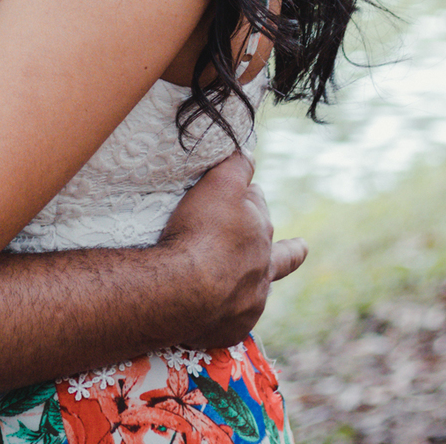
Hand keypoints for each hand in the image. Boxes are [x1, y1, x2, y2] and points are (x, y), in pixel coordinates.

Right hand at [156, 154, 306, 348]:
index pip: (261, 210)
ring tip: (259, 287)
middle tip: (299, 247)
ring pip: (257, 291)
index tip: (256, 193)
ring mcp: (248, 305)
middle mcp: (262, 273)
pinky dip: (226, 312)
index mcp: (262, 236)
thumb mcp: (219, 185)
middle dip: (287, 248)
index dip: (254, 198)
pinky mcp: (229, 330)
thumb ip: (237, 166)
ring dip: (253, 284)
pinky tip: (216, 311)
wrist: (182, 290)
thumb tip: (249, 151)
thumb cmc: (200, 231)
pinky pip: (231, 319)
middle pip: (277, 255)